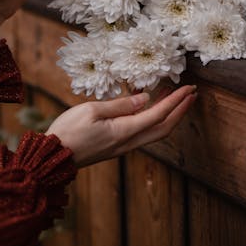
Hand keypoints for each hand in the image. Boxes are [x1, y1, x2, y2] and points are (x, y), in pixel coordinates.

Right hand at [46, 85, 196, 166]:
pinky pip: (144, 132)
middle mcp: (129, 142)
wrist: (54, 157)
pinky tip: (151, 106)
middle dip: (181, 110)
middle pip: (164, 128)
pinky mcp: (117, 146)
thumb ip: (120, 104)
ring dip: (170, 115)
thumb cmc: (68, 131)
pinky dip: (155, 119)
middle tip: (192, 94)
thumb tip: (145, 98)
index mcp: (124, 131)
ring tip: (176, 96)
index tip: (189, 89)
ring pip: (155, 132)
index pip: (158, 114)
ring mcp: (124, 146)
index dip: (176, 101)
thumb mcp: (91, 110)